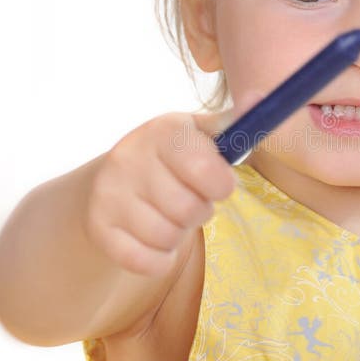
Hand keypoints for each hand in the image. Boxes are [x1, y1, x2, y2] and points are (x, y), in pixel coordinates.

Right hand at [84, 91, 261, 278]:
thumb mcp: (199, 136)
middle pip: (188, 209)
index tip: (216, 183)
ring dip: (178, 233)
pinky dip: (161, 258)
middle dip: (199, 210)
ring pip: (167, 236)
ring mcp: (109, 193)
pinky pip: (147, 262)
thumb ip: (234, 125)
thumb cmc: (172, 159)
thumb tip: (260, 98)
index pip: (205, 170)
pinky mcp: (99, 228)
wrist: (111, 183)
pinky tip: (154, 238)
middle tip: (189, 199)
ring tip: (169, 215)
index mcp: (162, 131)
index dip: (220, 185)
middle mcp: (129, 157)